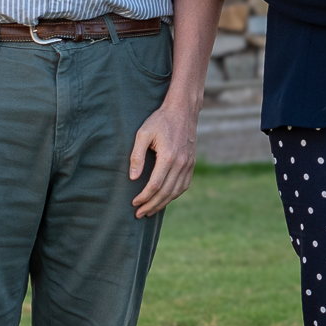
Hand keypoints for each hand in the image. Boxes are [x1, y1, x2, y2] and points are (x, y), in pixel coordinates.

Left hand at [128, 97, 198, 216]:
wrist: (183, 111)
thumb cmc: (160, 120)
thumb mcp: (143, 133)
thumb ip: (137, 156)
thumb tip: (133, 178)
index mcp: (168, 156)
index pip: (155, 185)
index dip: (144, 197)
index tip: (134, 203)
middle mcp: (181, 163)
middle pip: (166, 192)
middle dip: (151, 205)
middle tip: (139, 214)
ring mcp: (188, 164)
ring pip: (176, 191)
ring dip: (162, 204)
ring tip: (150, 211)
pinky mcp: (192, 163)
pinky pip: (184, 185)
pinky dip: (174, 195)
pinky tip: (165, 199)